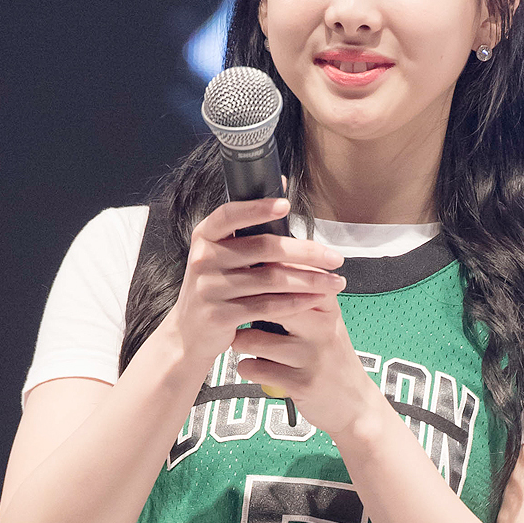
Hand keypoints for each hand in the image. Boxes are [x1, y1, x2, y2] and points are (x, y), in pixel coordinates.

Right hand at [164, 196, 346, 380]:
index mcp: (204, 237)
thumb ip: (247, 230)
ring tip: (334, 282)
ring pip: (270, 279)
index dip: (258, 208)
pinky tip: (314, 300)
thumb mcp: (221, 257)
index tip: (286, 204)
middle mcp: (203, 259)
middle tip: (335, 257)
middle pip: (263, 248)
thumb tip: (280, 187)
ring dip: (309, 281)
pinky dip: (295, 303)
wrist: (188, 335)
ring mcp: (209, 288)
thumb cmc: (215, 289)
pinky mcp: (219, 315)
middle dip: (306, 252)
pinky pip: (266, 306)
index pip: (230, 215)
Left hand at [231, 267, 379, 445]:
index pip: (288, 276)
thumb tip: (261, 265)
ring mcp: (312, 357)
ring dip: (240, 342)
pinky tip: (256, 367)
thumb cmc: (332, 358)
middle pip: (267, 304)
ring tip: (247, 343)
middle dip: (243, 308)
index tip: (243, 278)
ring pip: (252, 339)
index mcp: (327, 307)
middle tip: (234, 312)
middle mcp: (322, 328)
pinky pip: (254, 368)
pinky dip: (247, 368)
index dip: (258, 275)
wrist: (355, 404)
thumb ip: (300, 295)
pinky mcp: (300, 384)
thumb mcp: (326, 321)